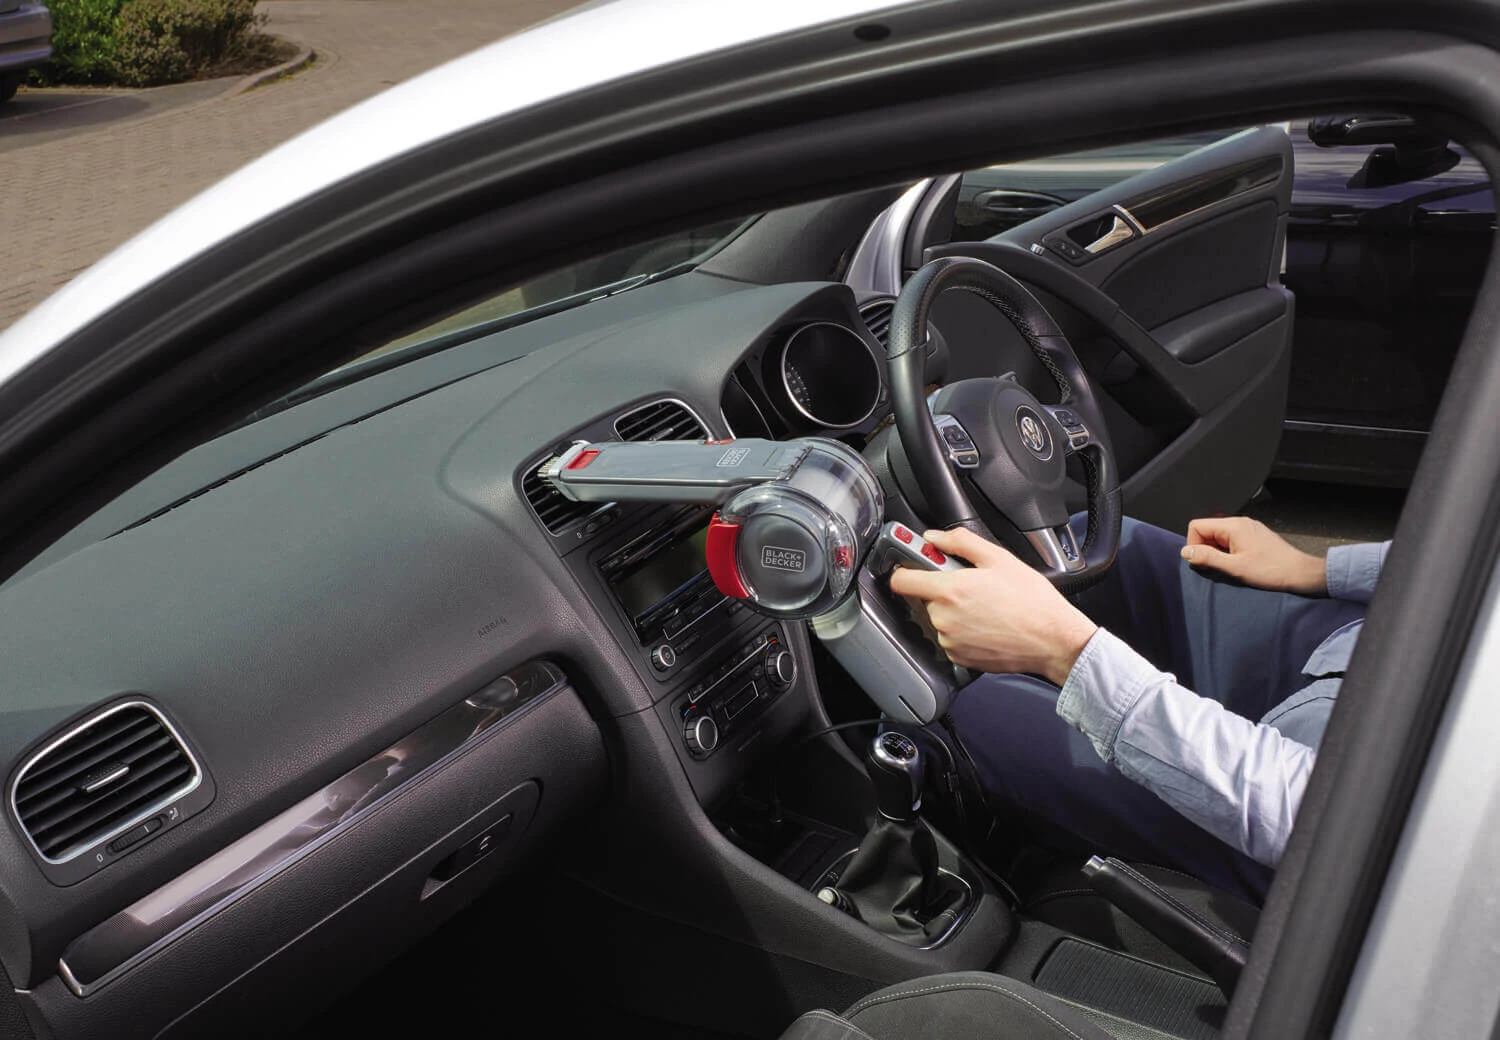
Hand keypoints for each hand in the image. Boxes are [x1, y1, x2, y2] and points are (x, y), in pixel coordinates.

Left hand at [888, 528, 1097, 685]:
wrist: (1052, 640)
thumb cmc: (1032, 601)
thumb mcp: (998, 558)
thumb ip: (959, 542)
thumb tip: (933, 537)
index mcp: (949, 591)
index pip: (901, 581)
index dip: (906, 570)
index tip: (915, 567)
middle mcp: (943, 619)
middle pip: (923, 599)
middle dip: (941, 590)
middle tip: (971, 586)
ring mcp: (950, 641)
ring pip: (937, 619)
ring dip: (952, 612)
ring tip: (984, 608)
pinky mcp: (958, 658)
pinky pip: (949, 638)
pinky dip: (962, 631)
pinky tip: (986, 625)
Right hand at [1181, 516, 1325, 593]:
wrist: (1302, 574)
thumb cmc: (1272, 570)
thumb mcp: (1235, 567)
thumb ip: (1208, 558)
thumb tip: (1186, 552)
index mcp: (1233, 525)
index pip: (1197, 526)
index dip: (1194, 545)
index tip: (1204, 562)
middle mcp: (1240, 522)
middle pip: (1207, 530)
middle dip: (1206, 549)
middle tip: (1220, 567)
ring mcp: (1248, 529)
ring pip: (1218, 537)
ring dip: (1218, 553)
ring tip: (1233, 567)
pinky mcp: (1254, 537)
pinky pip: (1230, 541)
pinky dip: (1229, 553)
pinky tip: (1241, 565)